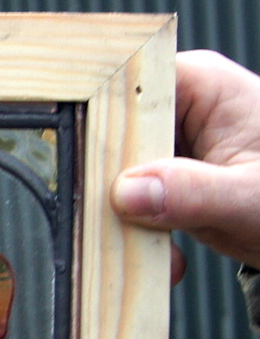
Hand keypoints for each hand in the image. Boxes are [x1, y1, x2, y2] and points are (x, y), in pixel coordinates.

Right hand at [113, 50, 259, 281]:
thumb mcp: (250, 198)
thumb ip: (192, 193)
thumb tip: (128, 191)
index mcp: (200, 85)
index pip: (126, 90)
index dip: (100, 129)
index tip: (94, 175)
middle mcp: (179, 108)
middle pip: (111, 138)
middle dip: (114, 191)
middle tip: (131, 225)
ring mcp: (169, 145)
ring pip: (113, 177)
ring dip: (126, 221)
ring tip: (161, 247)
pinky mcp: (164, 178)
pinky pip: (128, 202)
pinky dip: (139, 234)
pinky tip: (168, 253)